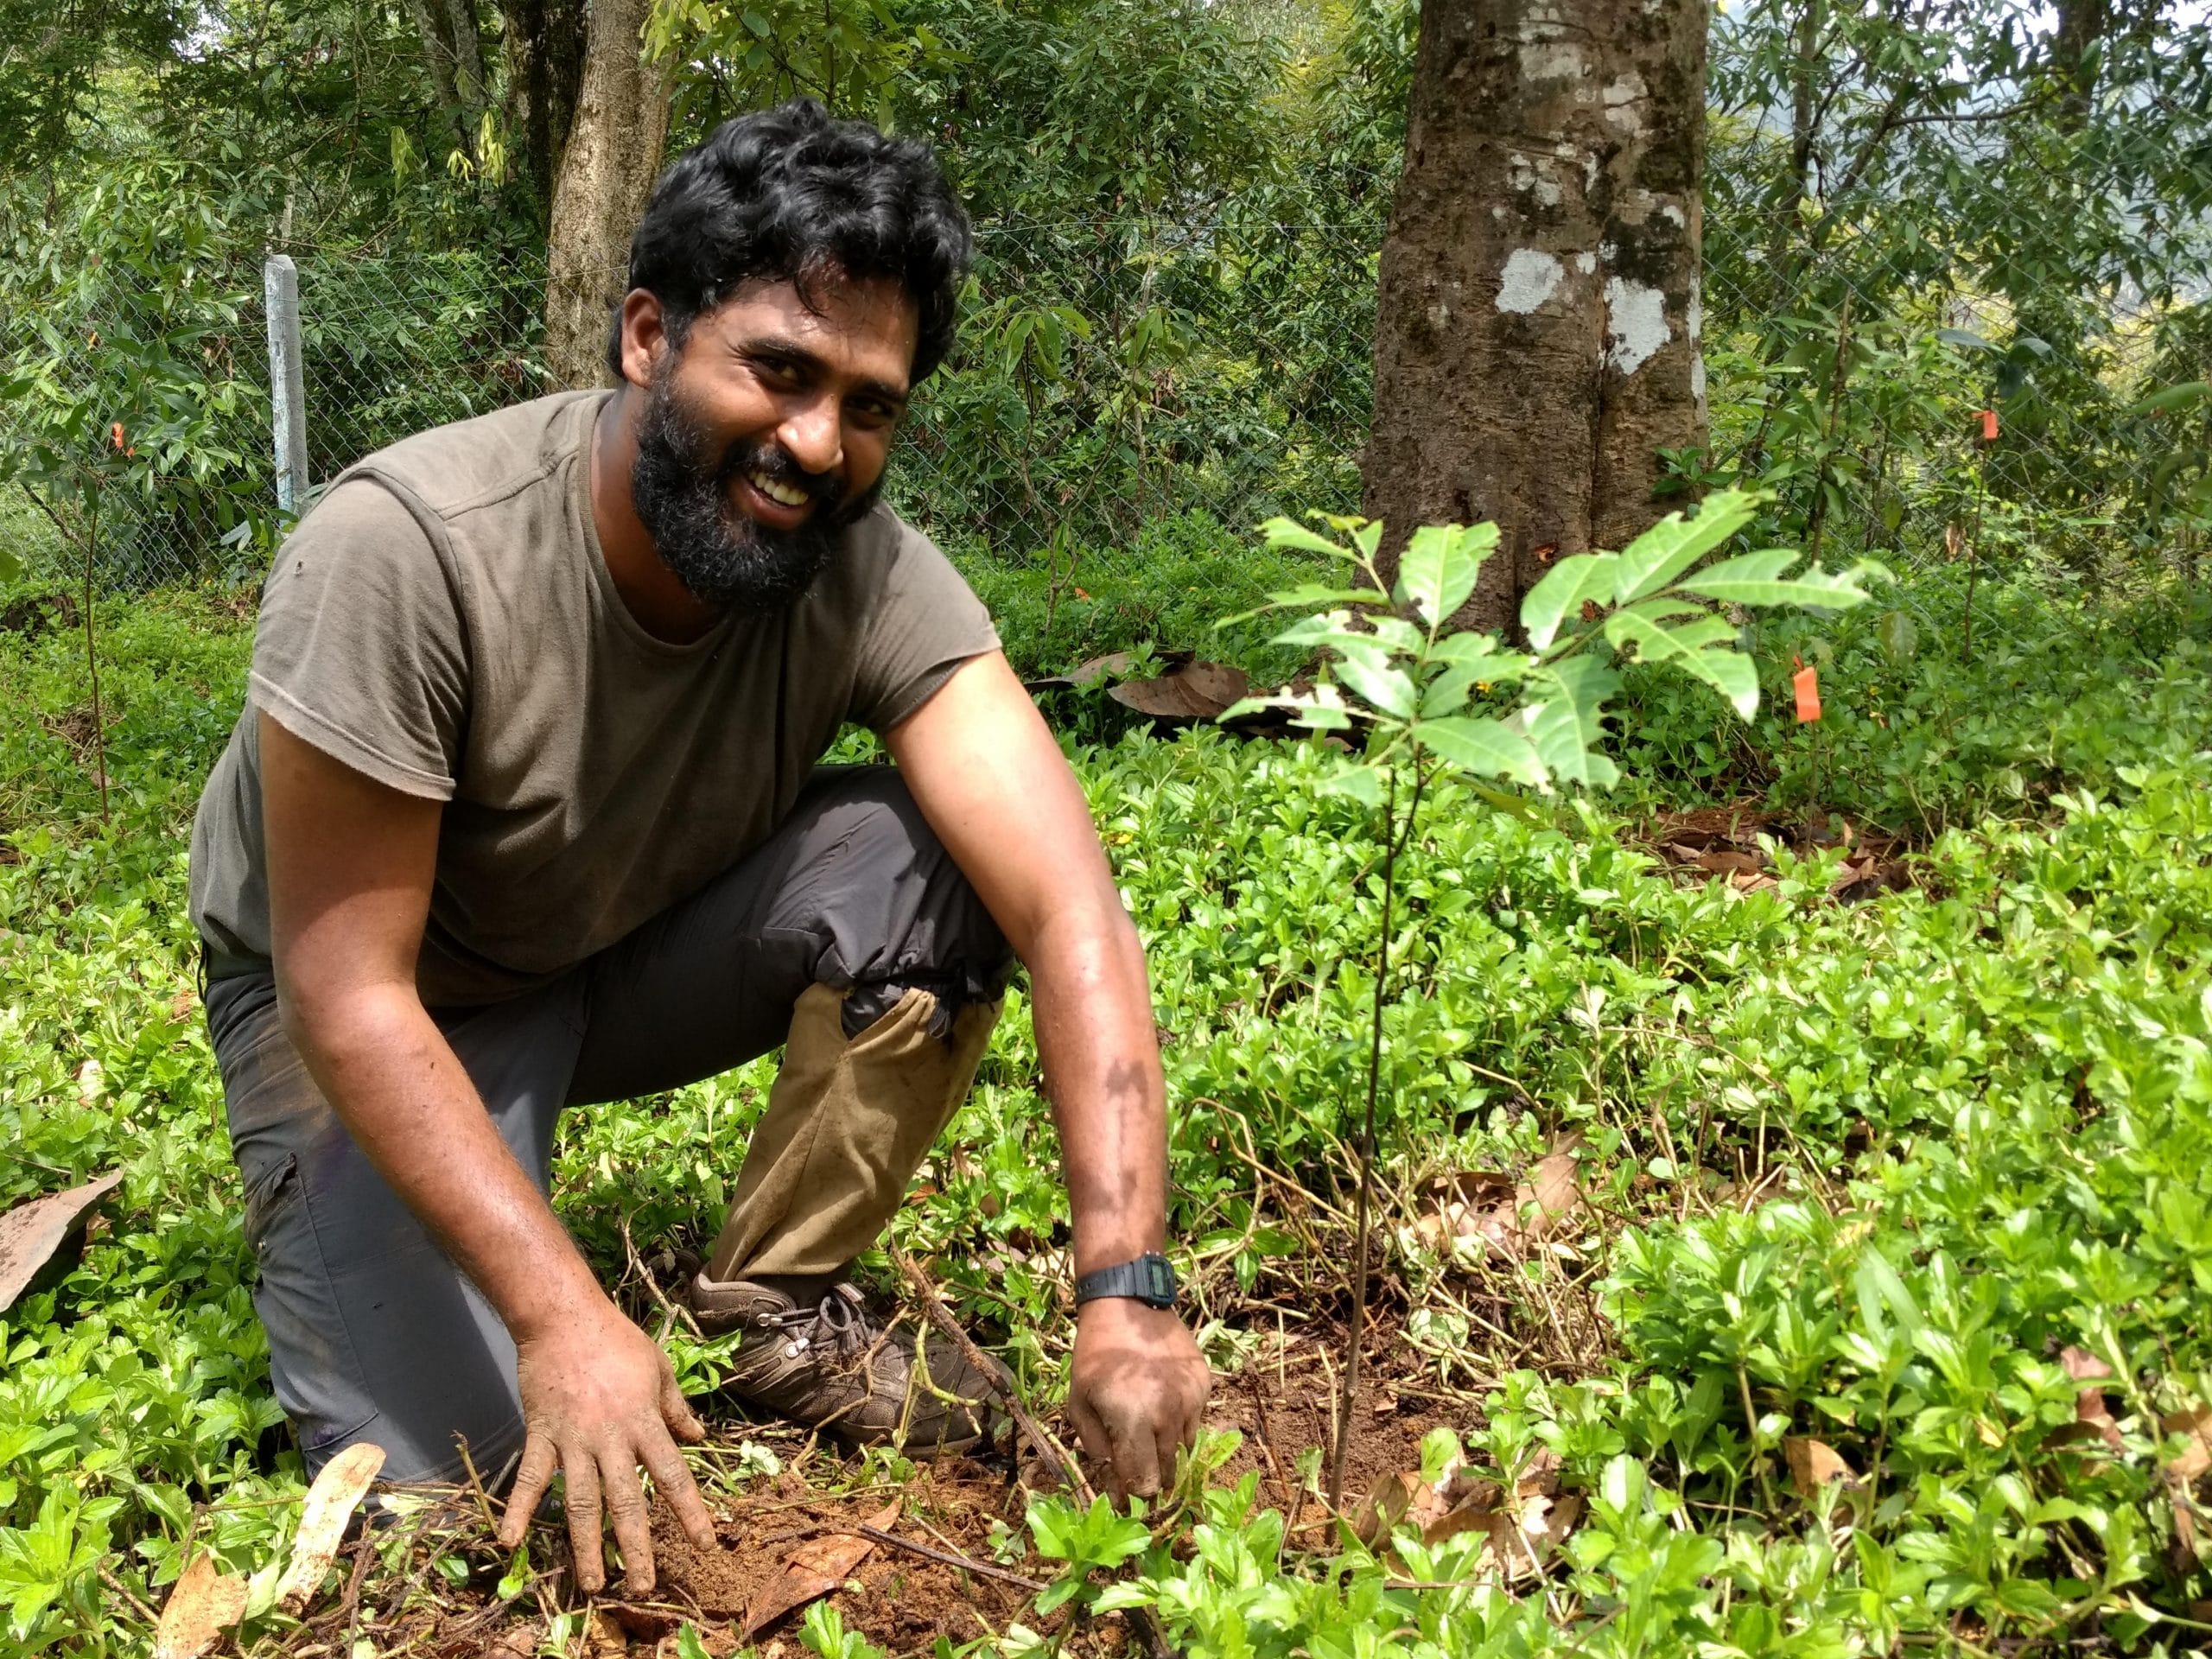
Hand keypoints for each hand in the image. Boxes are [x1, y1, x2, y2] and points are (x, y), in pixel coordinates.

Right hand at [498, 1298, 715, 1593]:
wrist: (563, 1319)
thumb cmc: (617, 1340)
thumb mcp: (659, 1369)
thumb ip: (676, 1408)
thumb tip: (699, 1438)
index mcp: (644, 1422)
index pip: (673, 1475)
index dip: (690, 1512)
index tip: (705, 1543)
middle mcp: (610, 1439)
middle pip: (625, 1503)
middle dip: (637, 1548)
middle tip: (644, 1587)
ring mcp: (572, 1441)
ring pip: (580, 1504)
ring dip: (587, 1547)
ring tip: (594, 1585)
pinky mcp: (540, 1436)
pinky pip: (528, 1479)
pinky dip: (517, 1510)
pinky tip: (508, 1542)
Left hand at [1065, 1298, 1210, 1500]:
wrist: (1129, 1305)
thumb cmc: (1096, 1355)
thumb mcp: (1080, 1403)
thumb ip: (1098, 1450)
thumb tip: (1115, 1487)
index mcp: (1133, 1421)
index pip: (1144, 1484)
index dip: (1133, 1497)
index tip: (1125, 1498)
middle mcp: (1168, 1416)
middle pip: (1168, 1474)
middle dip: (1152, 1480)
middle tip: (1137, 1471)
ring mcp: (1191, 1401)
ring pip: (1184, 1451)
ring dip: (1166, 1453)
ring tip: (1146, 1433)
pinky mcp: (1204, 1387)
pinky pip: (1194, 1423)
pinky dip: (1179, 1425)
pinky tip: (1161, 1405)